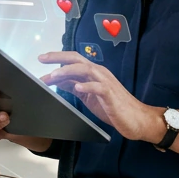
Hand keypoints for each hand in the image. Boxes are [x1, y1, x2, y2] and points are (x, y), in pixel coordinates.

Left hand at [38, 51, 159, 142]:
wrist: (137, 119)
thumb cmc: (113, 108)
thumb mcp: (89, 97)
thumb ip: (75, 87)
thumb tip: (58, 82)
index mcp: (93, 73)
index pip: (73, 61)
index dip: (57, 59)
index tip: (41, 59)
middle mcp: (99, 73)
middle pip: (77, 59)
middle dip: (58, 58)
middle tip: (42, 58)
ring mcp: (106, 83)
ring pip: (85, 70)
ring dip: (68, 71)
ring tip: (53, 75)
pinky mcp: (111, 95)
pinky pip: (98, 87)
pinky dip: (87, 86)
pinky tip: (78, 87)